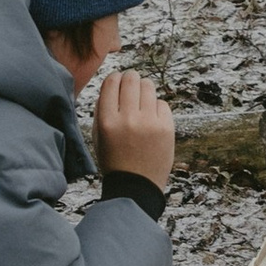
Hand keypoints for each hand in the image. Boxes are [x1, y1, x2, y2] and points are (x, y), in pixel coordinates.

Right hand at [95, 69, 175, 192]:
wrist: (136, 188)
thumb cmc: (114, 161)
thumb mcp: (98, 137)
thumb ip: (101, 110)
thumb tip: (111, 85)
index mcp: (107, 121)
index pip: (111, 82)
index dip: (115, 79)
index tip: (117, 82)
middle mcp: (128, 119)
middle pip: (132, 78)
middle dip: (131, 79)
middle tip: (132, 86)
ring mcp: (149, 123)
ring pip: (148, 86)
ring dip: (144, 90)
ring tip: (142, 102)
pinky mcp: (166, 128)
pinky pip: (162, 103)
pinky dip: (156, 108)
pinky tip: (152, 119)